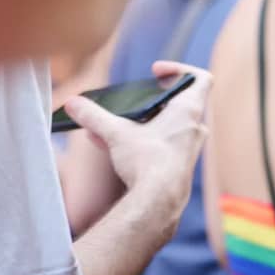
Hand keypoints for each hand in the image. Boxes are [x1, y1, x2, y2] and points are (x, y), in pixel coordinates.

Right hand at [61, 61, 210, 219]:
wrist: (158, 204)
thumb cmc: (148, 163)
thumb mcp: (117, 133)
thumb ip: (94, 116)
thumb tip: (73, 103)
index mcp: (188, 111)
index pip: (200, 78)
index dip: (180, 69)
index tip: (155, 72)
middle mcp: (194, 129)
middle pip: (178, 103)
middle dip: (152, 100)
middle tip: (133, 101)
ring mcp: (187, 149)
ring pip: (165, 127)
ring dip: (141, 124)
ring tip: (111, 126)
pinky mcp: (177, 167)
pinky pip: (159, 147)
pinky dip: (140, 142)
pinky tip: (110, 146)